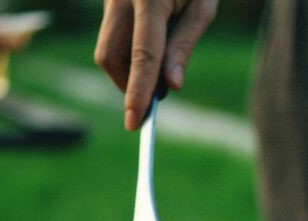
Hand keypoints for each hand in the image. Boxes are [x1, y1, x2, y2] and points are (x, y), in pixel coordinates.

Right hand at [95, 0, 218, 130]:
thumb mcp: (202, 5)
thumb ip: (184, 45)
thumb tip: (171, 87)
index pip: (143, 54)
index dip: (138, 91)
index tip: (135, 122)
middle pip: (111, 56)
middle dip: (128, 85)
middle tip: (153, 101)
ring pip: (105, 51)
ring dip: (127, 73)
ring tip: (156, 74)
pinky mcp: (107, 2)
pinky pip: (109, 38)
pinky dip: (126, 57)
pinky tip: (148, 56)